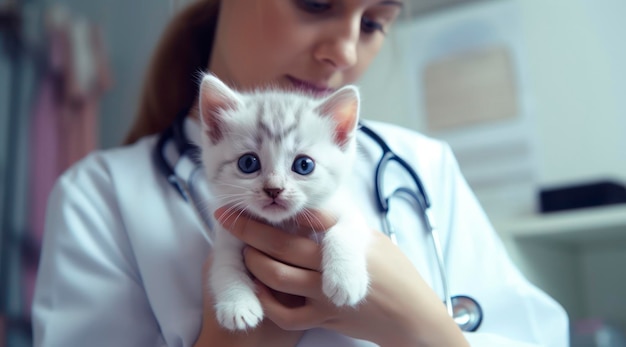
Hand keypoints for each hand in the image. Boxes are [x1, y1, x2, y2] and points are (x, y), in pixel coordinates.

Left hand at [215, 208, 468, 346]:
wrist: (412, 317)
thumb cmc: (396, 274)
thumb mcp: (372, 240)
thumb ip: (339, 227)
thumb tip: (305, 210)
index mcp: (350, 239)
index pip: (310, 214)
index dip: (279, 203)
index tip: (256, 193)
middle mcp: (334, 266)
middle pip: (282, 244)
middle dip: (248, 228)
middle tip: (224, 216)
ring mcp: (326, 295)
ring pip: (276, 276)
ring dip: (252, 262)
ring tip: (242, 250)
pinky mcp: (323, 318)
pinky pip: (285, 312)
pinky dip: (267, 299)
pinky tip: (259, 286)